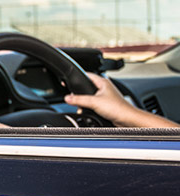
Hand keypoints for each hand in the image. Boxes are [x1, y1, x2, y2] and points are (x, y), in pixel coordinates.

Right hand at [64, 73, 178, 127]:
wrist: (127, 120)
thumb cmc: (118, 108)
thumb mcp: (94, 102)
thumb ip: (79, 100)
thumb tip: (68, 98)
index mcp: (103, 82)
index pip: (87, 75)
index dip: (78, 77)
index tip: (69, 80)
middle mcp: (104, 88)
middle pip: (87, 88)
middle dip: (79, 94)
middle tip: (74, 98)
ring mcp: (105, 97)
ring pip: (90, 97)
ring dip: (84, 103)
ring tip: (82, 107)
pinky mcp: (105, 106)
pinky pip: (93, 105)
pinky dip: (89, 108)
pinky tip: (88, 112)